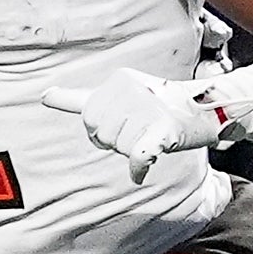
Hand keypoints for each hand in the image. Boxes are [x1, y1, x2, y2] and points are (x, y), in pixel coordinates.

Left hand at [41, 68, 230, 182]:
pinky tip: (140, 172)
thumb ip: (80, 99)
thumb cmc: (162, 106)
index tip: (122, 122)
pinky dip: (138, 168)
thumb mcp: (120, 96)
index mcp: (118, 82)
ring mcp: (148, 108)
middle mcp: (130, 91)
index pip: (89, 116)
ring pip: (119, 148)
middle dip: (117, 142)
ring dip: (134, 151)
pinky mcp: (163, 128)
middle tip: (141, 132)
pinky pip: (138, 156)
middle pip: (101, 136)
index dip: (101, 129)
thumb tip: (44, 96)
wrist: (208, 109)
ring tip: (153, 137)